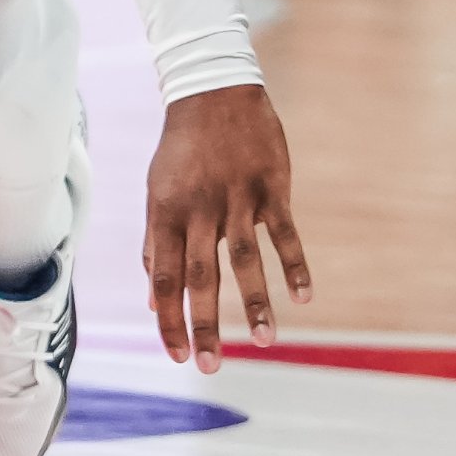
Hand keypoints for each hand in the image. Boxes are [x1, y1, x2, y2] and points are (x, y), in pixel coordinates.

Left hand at [142, 83, 311, 368]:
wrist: (214, 88)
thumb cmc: (182, 149)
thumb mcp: (158, 193)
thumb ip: (155, 245)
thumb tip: (152, 299)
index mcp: (166, 213)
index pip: (162, 278)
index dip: (168, 320)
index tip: (178, 356)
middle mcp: (199, 209)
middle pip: (200, 276)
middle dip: (205, 324)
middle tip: (211, 367)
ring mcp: (237, 197)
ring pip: (244, 258)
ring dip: (255, 302)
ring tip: (265, 341)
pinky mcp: (271, 186)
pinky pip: (284, 231)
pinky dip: (294, 263)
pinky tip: (303, 296)